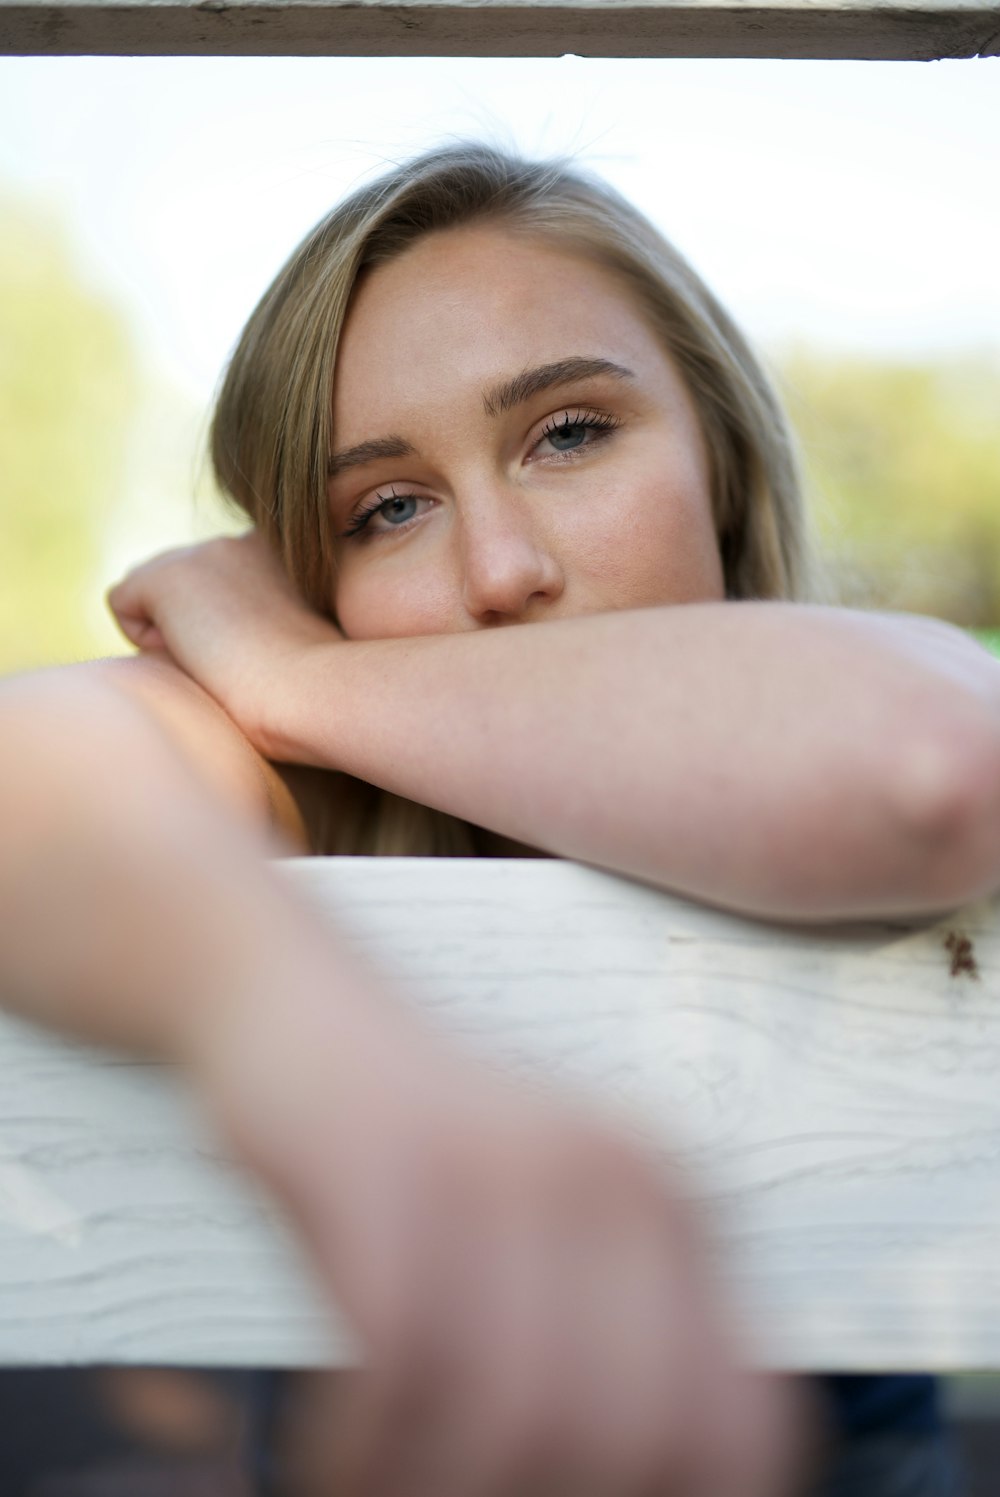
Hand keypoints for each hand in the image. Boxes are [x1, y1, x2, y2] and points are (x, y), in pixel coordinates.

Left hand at [106, 533, 339, 749]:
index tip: (269, 658)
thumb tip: (199, 634)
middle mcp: (240, 541)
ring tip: (220, 662)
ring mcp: (202, 553)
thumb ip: (259, 623)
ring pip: (151, 596)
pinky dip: (144, 638)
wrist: (314, 693)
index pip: (220, 589)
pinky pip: (122, 604)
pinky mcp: (166, 575)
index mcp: (280, 553)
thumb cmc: (314, 692)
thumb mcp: (295, 642)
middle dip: (196, 628)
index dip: (230, 634)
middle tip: (240, 665)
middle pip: (182, 591)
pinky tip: (193, 655)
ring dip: (173, 633)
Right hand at [197, 966, 817, 1496]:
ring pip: (515, 1413)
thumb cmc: (418, 1165)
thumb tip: (610, 1488)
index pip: (741, 1428)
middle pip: (629, 1442)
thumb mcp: (542, 1243)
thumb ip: (604, 1361)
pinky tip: (327, 1463)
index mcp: (677, 1209)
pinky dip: (362, 1447)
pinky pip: (400, 1355)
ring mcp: (506, 1157)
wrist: (300, 1006)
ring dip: (426, 1494)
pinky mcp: (389, 1156)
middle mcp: (619, 1176)